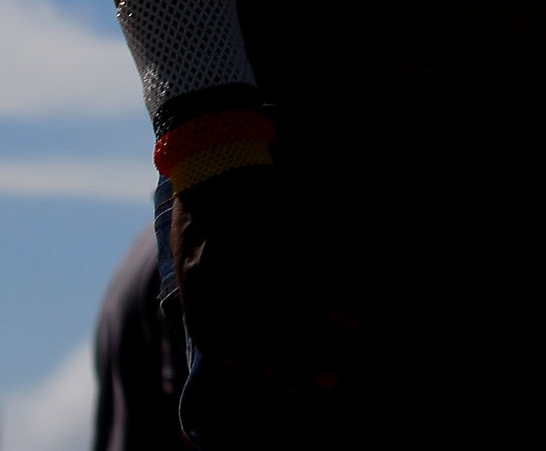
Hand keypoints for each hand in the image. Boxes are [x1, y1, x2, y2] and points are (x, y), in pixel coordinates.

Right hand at [168, 166, 335, 398]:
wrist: (217, 155)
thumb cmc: (275, 183)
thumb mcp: (314, 214)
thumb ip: (335, 268)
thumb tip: (355, 317)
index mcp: (281, 252)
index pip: (301, 318)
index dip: (314, 352)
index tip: (330, 375)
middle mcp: (248, 267)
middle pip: (270, 334)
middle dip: (289, 368)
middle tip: (304, 389)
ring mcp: (214, 273)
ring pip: (235, 337)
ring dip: (257, 365)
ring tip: (274, 382)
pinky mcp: (190, 275)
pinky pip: (202, 325)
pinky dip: (220, 349)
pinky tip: (235, 361)